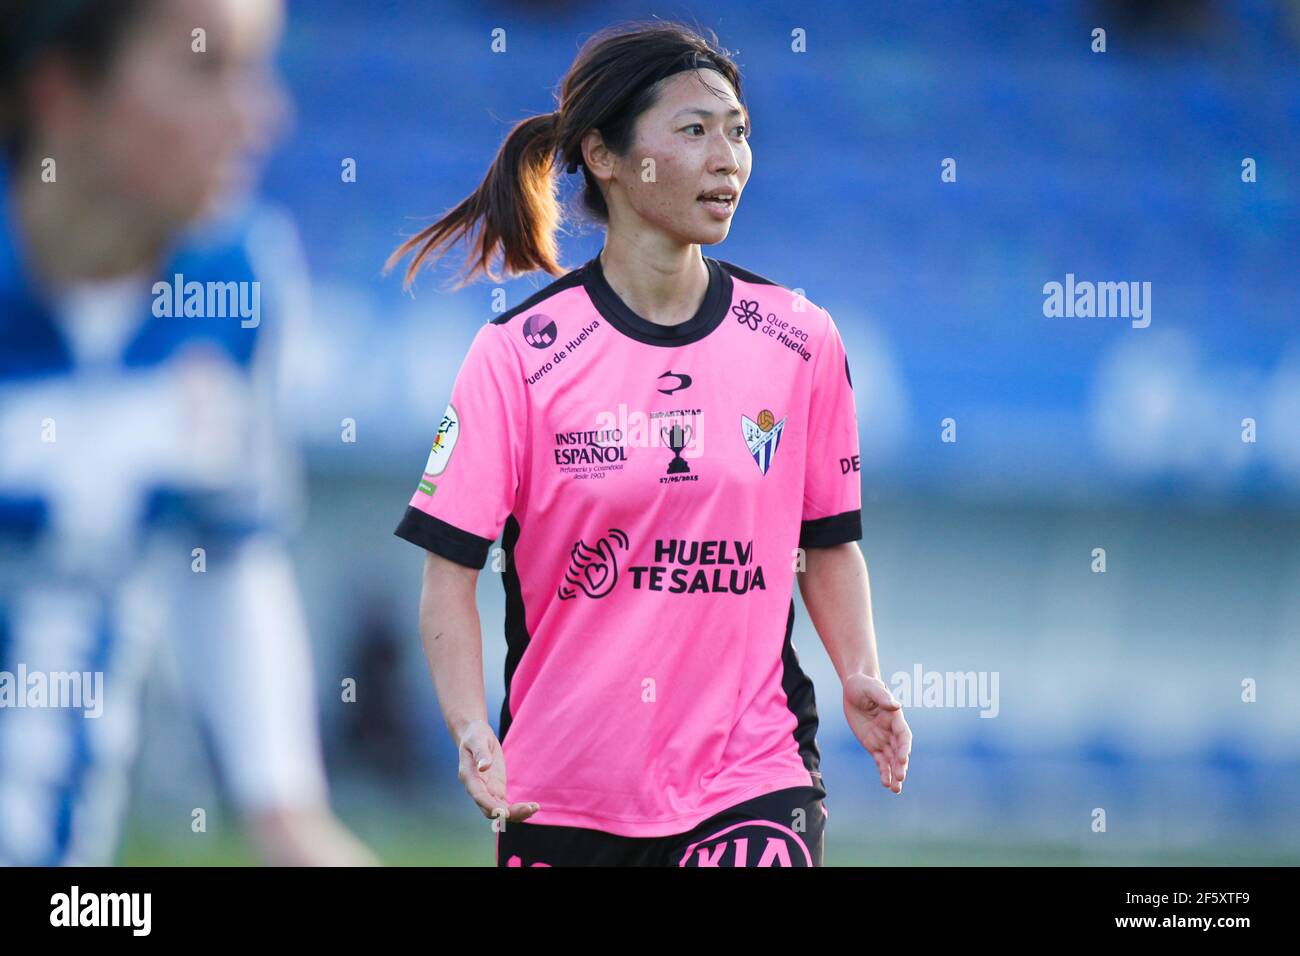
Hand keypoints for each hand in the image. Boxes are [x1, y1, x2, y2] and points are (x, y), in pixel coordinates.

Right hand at [458, 719, 539, 822]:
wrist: (475, 736)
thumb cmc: (475, 736)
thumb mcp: (477, 740)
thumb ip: (481, 753)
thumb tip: (484, 766)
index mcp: (469, 777)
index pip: (479, 796)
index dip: (491, 806)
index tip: (504, 812)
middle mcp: (477, 789)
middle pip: (490, 809)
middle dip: (508, 813)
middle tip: (529, 809)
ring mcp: (487, 791)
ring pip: (499, 810)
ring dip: (515, 814)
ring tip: (534, 808)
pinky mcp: (496, 790)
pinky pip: (506, 805)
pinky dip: (517, 809)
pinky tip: (532, 808)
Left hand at [842, 673, 910, 793]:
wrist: (854, 689)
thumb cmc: (864, 685)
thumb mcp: (871, 688)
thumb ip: (883, 697)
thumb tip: (896, 704)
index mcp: (895, 718)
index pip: (903, 735)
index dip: (904, 748)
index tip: (904, 760)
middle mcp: (892, 731)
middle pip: (899, 751)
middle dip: (900, 765)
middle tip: (900, 778)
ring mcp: (883, 739)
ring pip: (891, 760)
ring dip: (894, 774)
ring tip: (896, 789)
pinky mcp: (873, 745)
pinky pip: (880, 761)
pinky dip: (883, 772)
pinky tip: (886, 783)